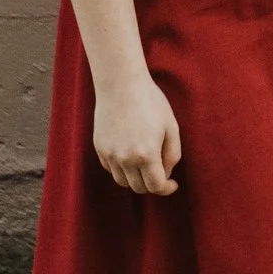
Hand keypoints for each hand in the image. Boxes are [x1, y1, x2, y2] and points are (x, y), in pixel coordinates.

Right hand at [93, 73, 181, 195]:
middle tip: (161, 173)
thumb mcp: (171, 126)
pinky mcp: (100, 149)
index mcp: (146, 155)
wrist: (121, 85)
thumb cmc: (151, 102)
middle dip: (152, 184)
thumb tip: (167, 173)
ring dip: (136, 179)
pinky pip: (112, 169)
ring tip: (146, 164)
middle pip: (138, 187)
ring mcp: (110, 155)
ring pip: (123, 181)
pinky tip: (131, 155)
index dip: (167, 188)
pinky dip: (122, 169)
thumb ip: (173, 153)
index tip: (173, 184)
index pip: (155, 186)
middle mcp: (125, 159)